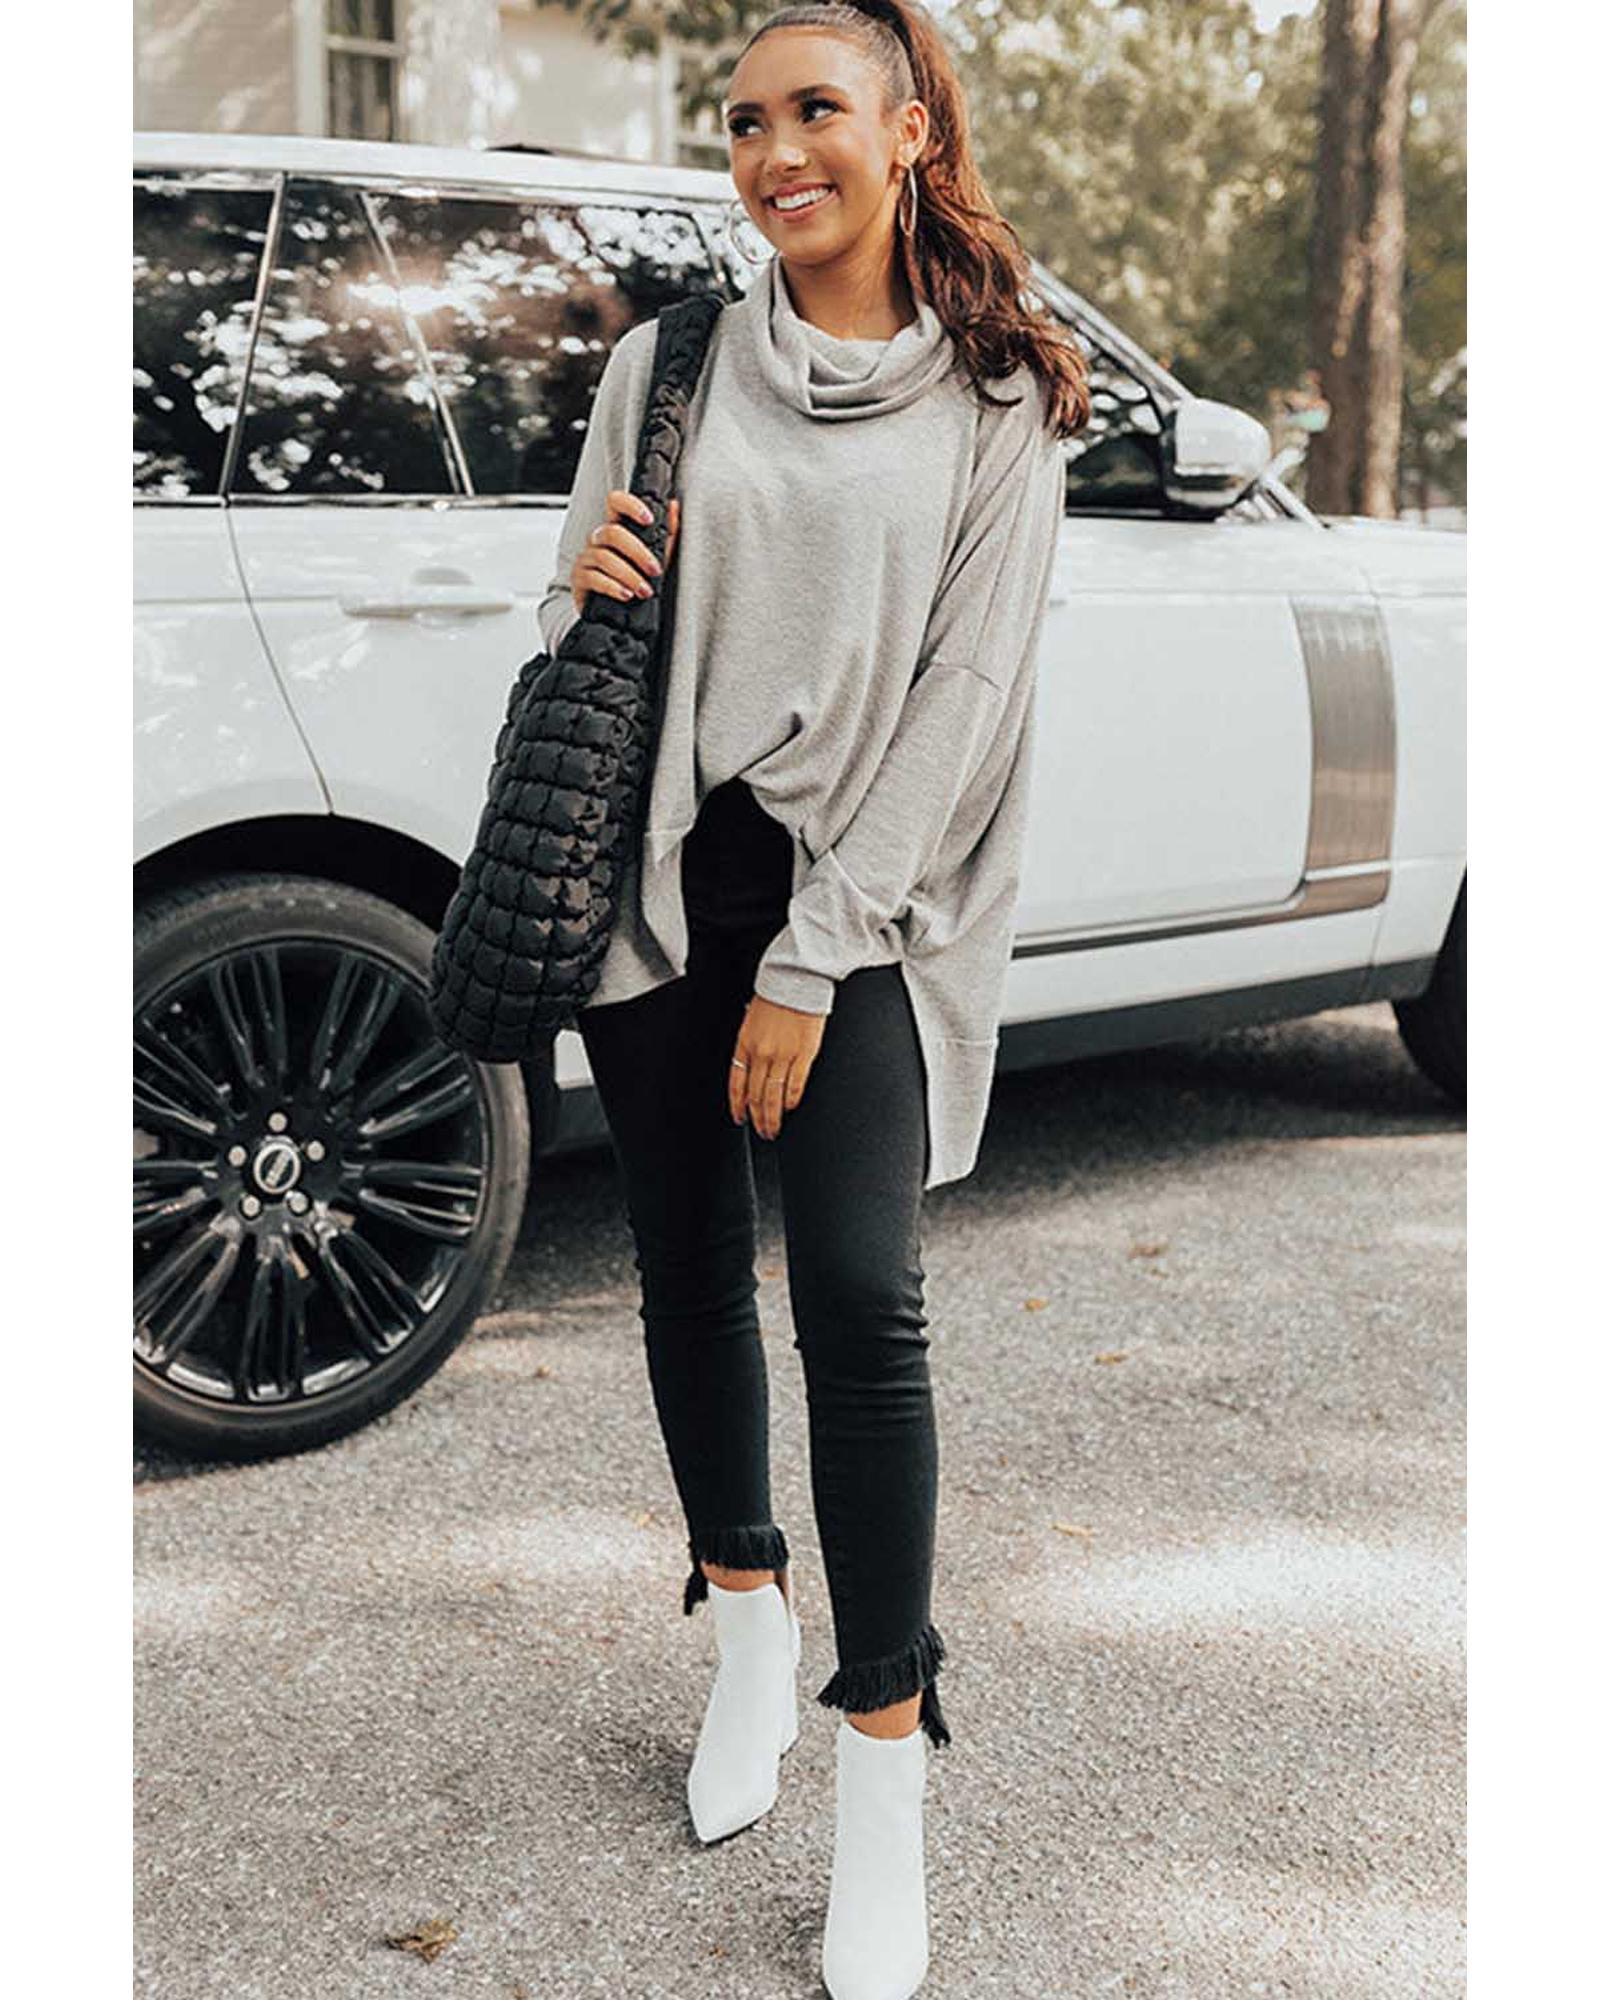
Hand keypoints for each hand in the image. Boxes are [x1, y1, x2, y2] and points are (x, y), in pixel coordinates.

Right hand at [572, 491, 679, 613]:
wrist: (616, 613)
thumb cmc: (634, 581)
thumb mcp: (656, 557)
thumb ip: (665, 533)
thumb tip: (673, 507)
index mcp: (616, 530)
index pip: (615, 503)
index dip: (630, 506)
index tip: (649, 519)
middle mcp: (598, 540)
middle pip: (612, 533)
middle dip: (638, 552)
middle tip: (654, 570)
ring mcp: (586, 558)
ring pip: (604, 557)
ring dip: (629, 575)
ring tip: (644, 590)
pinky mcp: (580, 578)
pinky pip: (593, 578)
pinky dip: (613, 587)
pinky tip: (626, 594)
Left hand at [729, 994, 826, 1139]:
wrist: (796, 979)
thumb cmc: (775, 994)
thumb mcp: (751, 1020)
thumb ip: (749, 1044)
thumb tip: (749, 1064)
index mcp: (744, 1044)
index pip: (736, 1084)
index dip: (737, 1106)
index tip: (740, 1118)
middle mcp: (761, 1053)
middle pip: (755, 1095)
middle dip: (757, 1118)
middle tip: (761, 1131)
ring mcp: (783, 1055)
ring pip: (773, 1096)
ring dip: (772, 1117)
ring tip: (774, 1129)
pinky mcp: (804, 1054)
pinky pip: (795, 1085)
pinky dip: (791, 1100)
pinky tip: (790, 1108)